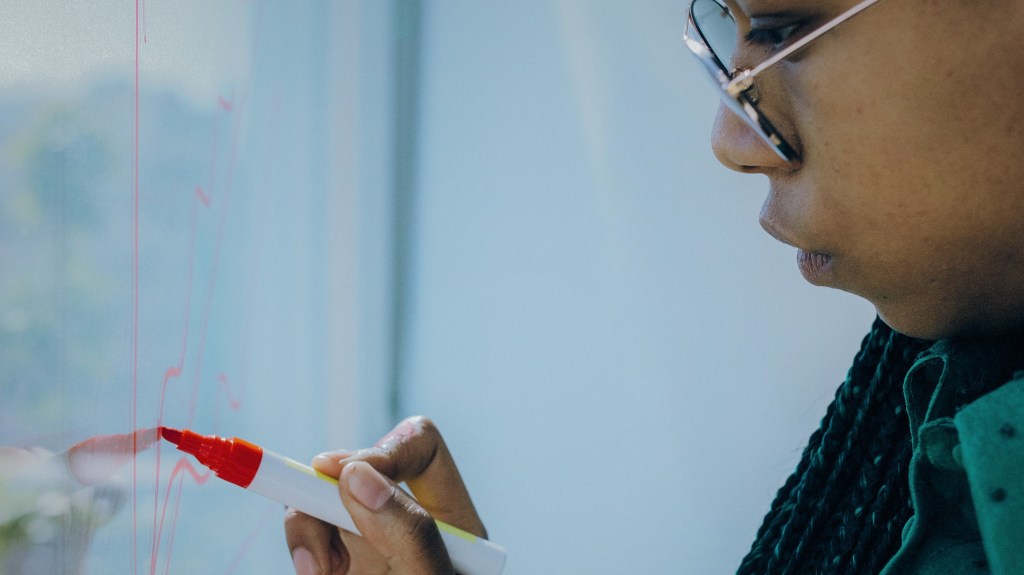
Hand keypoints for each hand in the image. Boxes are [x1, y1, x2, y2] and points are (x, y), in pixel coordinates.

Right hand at [284, 416, 486, 573]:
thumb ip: (409, 531)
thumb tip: (355, 474)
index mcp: (453, 518)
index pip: (423, 446)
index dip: (385, 449)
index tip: (348, 475)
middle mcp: (408, 520)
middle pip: (360, 466)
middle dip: (326, 489)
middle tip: (311, 518)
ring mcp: (371, 542)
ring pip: (322, 497)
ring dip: (306, 523)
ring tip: (318, 571)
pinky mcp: (337, 561)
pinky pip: (306, 532)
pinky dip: (301, 546)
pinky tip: (314, 574)